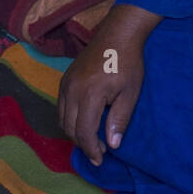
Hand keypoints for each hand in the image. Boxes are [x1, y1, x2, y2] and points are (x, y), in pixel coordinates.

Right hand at [57, 4, 159, 165]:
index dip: (91, 150)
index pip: (84, 132)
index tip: (101, 160)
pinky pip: (61, 107)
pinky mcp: (64, 80)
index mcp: (90, 94)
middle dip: (83, 144)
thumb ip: (120, 119)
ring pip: (62, 119)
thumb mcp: (130, 93)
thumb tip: (112, 145)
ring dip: (75, 133)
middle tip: (100, 151)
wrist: (118, 34)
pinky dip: (70, 120)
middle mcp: (72, 90)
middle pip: (70, 128)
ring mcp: (65, 84)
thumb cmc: (128, 63)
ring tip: (93, 139)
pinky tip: (85, 121)